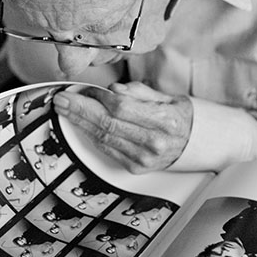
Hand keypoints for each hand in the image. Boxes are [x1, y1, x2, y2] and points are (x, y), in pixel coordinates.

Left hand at [53, 82, 192, 172]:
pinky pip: (107, 149)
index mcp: (164, 121)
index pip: (121, 107)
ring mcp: (143, 158)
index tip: (86, 89)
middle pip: (107, 123)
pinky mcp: (135, 167)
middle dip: (80, 110)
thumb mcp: (166, 97)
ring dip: (80, 122)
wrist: (195, 144)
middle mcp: (154, 142)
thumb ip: (138, 92)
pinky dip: (92, 135)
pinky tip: (81, 125)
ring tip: (65, 110)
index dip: (99, 97)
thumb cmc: (179, 117)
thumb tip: (112, 89)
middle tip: (62, 99)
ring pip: (103, 137)